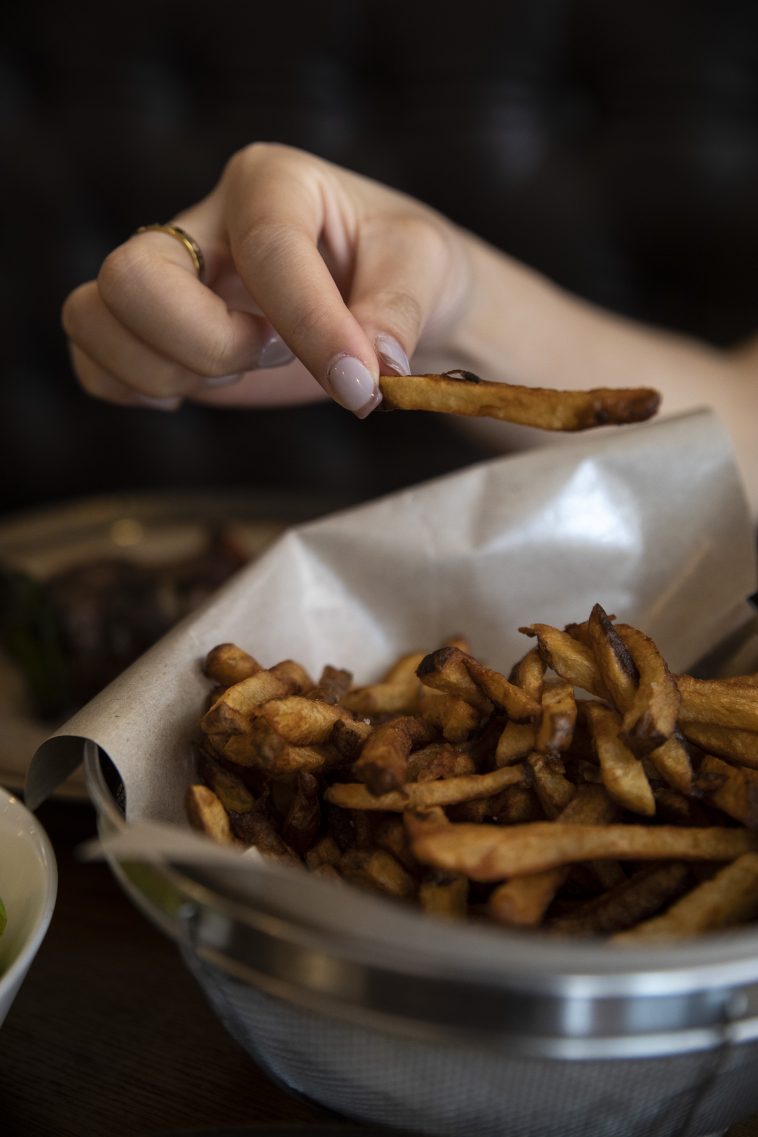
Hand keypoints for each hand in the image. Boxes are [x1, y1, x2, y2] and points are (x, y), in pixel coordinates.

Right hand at [61, 143, 470, 416]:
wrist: (386, 293)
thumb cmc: (405, 266)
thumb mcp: (427, 269)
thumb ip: (400, 312)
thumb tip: (372, 369)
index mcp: (271, 183)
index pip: (265, 250)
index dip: (309, 327)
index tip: (360, 387)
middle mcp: (204, 221)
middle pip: (132, 277)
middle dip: (210, 345)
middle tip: (275, 354)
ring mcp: (170, 276)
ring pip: (95, 317)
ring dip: (171, 371)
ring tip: (241, 368)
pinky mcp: (153, 329)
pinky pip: (92, 362)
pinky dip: (134, 389)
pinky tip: (196, 388)